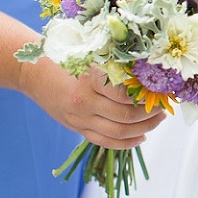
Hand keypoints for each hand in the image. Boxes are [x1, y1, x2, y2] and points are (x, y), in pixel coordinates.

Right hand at [21, 61, 165, 149]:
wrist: (33, 71)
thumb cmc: (67, 57)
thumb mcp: (92, 54)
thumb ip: (116, 65)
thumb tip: (150, 72)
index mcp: (91, 80)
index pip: (127, 95)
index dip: (148, 95)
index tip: (162, 89)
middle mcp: (85, 102)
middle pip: (126, 116)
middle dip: (151, 113)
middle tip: (164, 106)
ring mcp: (80, 118)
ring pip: (119, 132)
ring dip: (144, 128)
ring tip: (157, 120)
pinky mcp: (77, 128)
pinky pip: (105, 141)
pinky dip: (126, 142)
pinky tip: (141, 136)